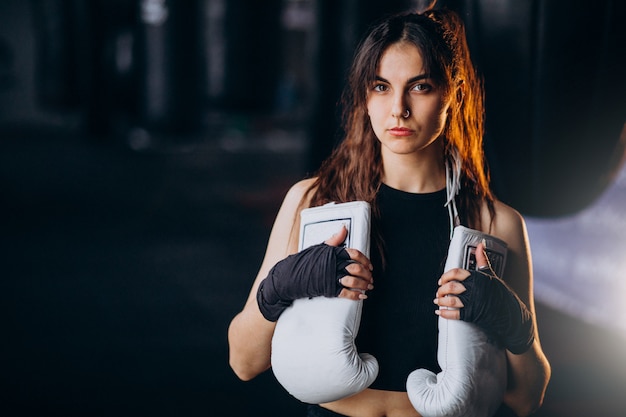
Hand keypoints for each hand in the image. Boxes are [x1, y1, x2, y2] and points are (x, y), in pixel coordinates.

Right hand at [257, 225, 373, 320]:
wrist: (290, 276)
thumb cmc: (304, 261)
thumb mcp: (318, 247)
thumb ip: (334, 240)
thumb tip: (344, 228)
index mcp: (332, 252)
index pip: (354, 253)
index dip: (365, 259)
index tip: (369, 265)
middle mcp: (333, 264)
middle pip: (356, 267)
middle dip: (366, 274)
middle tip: (371, 277)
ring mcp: (330, 277)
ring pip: (353, 280)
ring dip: (364, 285)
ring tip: (368, 287)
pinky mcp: (328, 289)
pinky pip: (345, 293)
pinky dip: (355, 295)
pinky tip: (361, 297)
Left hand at [434, 241, 534, 353]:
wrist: (511, 314)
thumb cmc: (500, 293)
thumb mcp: (491, 275)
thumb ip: (482, 261)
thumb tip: (480, 245)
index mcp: (477, 278)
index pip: (456, 273)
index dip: (445, 276)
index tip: (441, 281)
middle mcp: (474, 289)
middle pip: (450, 286)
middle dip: (441, 289)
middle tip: (438, 292)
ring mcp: (473, 302)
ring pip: (450, 300)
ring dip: (440, 301)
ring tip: (437, 301)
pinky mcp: (472, 314)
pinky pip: (454, 313)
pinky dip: (444, 313)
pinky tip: (440, 312)